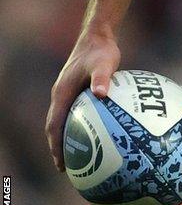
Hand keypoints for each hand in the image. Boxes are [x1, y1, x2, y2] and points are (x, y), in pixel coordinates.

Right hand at [45, 32, 120, 170]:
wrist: (98, 35)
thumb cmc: (101, 49)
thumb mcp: (104, 63)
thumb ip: (102, 78)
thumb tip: (101, 94)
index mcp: (63, 93)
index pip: (54, 125)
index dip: (56, 146)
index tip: (61, 164)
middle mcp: (62, 95)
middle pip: (56, 127)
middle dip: (60, 149)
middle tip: (70, 169)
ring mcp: (70, 92)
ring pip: (66, 120)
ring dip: (70, 138)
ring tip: (82, 157)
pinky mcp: (80, 90)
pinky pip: (79, 112)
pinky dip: (83, 125)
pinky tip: (100, 133)